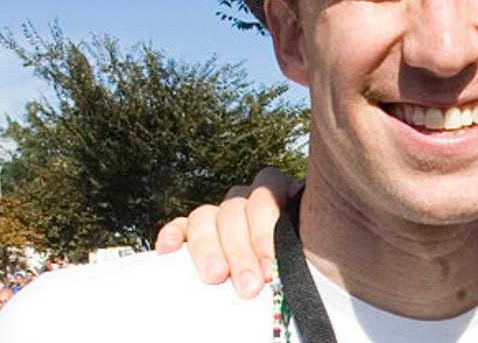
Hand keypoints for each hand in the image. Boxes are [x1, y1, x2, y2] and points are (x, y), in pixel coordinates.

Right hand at [154, 167, 299, 297]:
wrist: (309, 262)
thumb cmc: (307, 252)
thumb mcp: (309, 243)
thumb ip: (300, 244)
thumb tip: (289, 262)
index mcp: (279, 191)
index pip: (266, 197)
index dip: (264, 232)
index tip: (269, 267)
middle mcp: (248, 197)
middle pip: (234, 212)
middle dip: (240, 252)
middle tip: (248, 286)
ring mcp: (221, 211)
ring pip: (205, 217)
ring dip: (209, 249)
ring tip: (215, 277)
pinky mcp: (196, 228)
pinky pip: (181, 225)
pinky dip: (173, 234)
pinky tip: (168, 249)